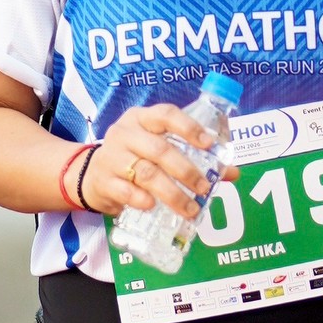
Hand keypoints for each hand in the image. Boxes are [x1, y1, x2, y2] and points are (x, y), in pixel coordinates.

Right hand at [76, 105, 213, 220]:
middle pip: (159, 149)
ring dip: (171, 192)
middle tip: (204, 187)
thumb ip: (194, 157)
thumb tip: (233, 172)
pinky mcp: (103, 181)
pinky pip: (124, 191)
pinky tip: (153, 206)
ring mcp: (111, 157)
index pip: (166, 115)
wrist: (89, 174)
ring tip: (189, 208)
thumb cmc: (133, 157)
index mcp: (142, 119)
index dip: (188, 127)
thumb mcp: (157, 149)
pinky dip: (141, 200)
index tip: (208, 143)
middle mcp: (125, 133)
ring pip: (145, 173)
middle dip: (185, 170)